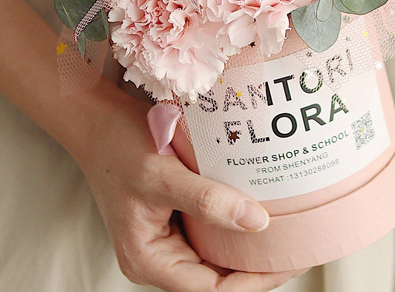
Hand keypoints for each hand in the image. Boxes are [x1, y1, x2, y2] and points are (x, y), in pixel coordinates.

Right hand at [75, 91, 305, 291]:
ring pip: (216, 255)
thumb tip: (257, 223)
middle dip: (258, 268)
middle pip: (218, 278)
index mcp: (149, 260)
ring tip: (287, 234)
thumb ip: (206, 200)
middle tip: (298, 247)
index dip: (254, 281)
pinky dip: (235, 225)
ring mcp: (166, 236)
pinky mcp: (173, 216)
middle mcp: (158, 256)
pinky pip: (210, 231)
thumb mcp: (163, 175)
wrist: (96, 119)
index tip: (289, 261)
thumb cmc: (120, 146)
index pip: (213, 290)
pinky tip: (261, 211)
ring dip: (249, 248)